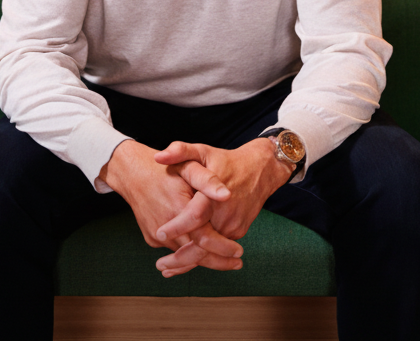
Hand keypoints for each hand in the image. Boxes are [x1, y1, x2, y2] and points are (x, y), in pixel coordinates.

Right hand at [98, 140, 244, 273]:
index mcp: (178, 209)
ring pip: (184, 254)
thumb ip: (208, 180)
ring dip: (204, 258)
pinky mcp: (151, 239)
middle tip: (237, 264)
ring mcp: (156, 236)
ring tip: (226, 261)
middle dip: (218, 262)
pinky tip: (203, 251)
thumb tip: (227, 195)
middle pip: (195, 254)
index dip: (223, 247)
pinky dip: (188, 251)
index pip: (204, 238)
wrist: (133, 173)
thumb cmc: (166, 169)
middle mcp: (165, 227)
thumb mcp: (189, 165)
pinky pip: (174, 248)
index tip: (239, 252)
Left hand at [150, 139, 292, 273]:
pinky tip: (185, 262)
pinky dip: (203, 256)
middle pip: (203, 242)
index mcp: (214, 195)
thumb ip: (181, 151)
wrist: (260, 170)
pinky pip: (217, 248)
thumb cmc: (226, 161)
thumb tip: (158, 157)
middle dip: (181, 258)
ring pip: (210, 250)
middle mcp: (225, 214)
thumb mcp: (203, 151)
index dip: (178, 226)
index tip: (160, 232)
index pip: (195, 215)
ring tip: (167, 269)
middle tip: (161, 266)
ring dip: (190, 262)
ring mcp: (233, 225)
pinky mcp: (238, 231)